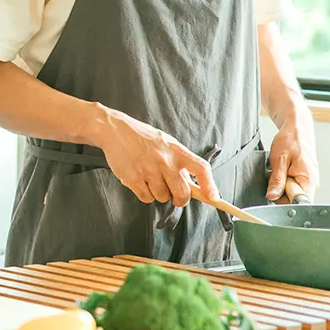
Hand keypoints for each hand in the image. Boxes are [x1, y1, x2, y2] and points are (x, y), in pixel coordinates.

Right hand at [96, 109, 216, 206]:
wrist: (115, 130)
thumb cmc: (142, 137)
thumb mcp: (166, 143)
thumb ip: (179, 161)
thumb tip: (192, 183)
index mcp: (176, 150)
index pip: (201, 168)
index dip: (210, 185)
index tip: (214, 197)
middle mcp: (164, 161)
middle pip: (182, 194)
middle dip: (180, 199)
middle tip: (174, 194)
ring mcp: (148, 170)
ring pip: (162, 198)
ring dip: (158, 193)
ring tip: (150, 178)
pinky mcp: (132, 178)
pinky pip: (146, 198)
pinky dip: (145, 194)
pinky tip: (140, 180)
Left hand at [267, 119, 319, 202]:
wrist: (297, 129)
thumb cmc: (291, 140)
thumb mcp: (280, 160)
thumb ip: (277, 180)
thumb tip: (272, 196)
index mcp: (309, 180)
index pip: (298, 204)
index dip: (283, 202)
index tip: (274, 193)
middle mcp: (312, 183)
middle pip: (293, 200)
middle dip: (279, 191)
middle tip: (274, 175)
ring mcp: (308, 181)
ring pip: (290, 193)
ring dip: (280, 185)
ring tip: (278, 171)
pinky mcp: (303, 178)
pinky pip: (291, 186)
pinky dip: (283, 180)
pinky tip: (281, 171)